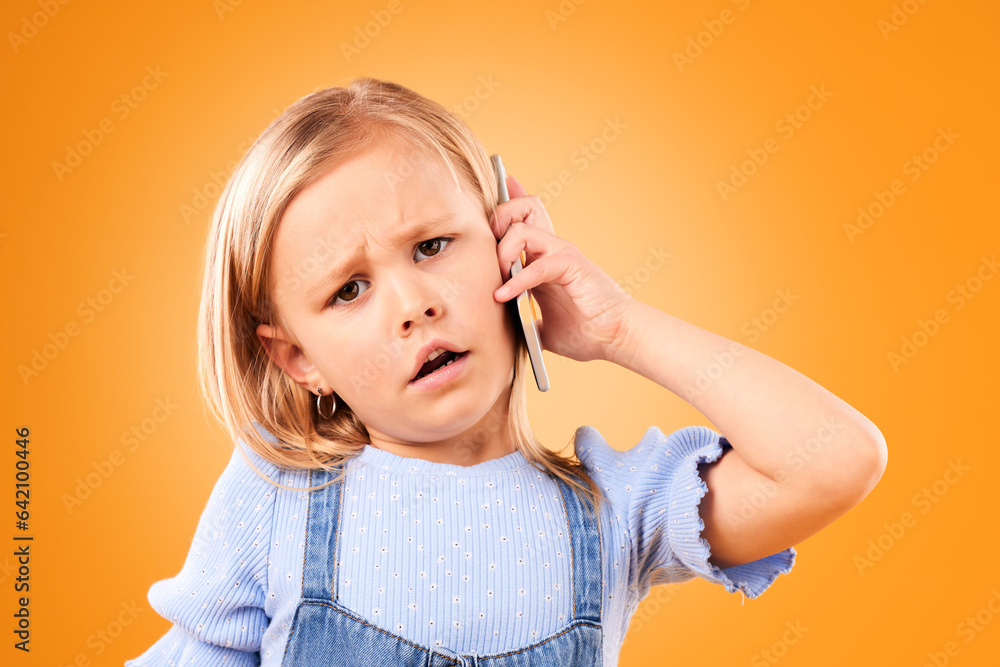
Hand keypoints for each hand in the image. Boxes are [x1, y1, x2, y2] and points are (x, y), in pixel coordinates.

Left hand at [490, 174, 633, 363]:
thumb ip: (523, 322)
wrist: (616, 338)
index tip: (499, 188)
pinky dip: (517, 281)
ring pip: (521, 229)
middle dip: (496, 222)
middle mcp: (553, 249)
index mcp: (546, 258)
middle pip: (522, 208)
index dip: (510, 201)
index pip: (526, 218)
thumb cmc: (586, 333)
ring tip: (499, 281)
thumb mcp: (543, 327)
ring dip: (502, 254)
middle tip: (487, 253)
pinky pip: (537, 264)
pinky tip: (504, 296)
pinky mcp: (571, 265)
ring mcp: (562, 253)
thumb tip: (504, 335)